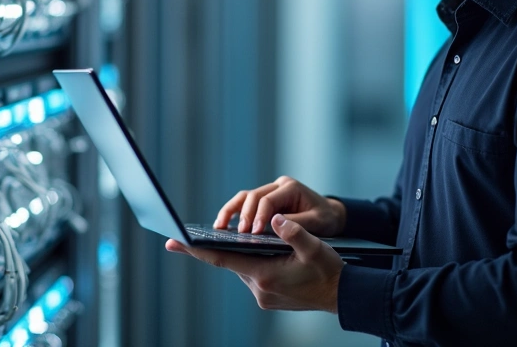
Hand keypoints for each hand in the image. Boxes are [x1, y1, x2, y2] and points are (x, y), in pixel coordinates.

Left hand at [166, 214, 344, 312]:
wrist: (344, 296)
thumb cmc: (329, 271)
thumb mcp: (315, 247)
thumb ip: (294, 232)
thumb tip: (275, 219)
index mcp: (265, 274)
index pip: (222, 259)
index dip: (196, 250)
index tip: (173, 242)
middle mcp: (258, 287)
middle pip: (230, 262)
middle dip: (216, 248)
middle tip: (192, 235)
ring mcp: (262, 295)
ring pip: (241, 267)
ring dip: (238, 254)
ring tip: (234, 238)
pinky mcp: (268, 297)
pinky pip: (251, 274)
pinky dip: (249, 262)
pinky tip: (255, 252)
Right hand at [214, 176, 346, 236]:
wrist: (330, 215)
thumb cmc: (325, 219)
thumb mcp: (317, 223)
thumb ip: (297, 224)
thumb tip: (275, 226)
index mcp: (291, 188)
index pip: (269, 199)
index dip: (259, 216)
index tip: (254, 233)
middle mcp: (278, 185)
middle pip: (253, 196)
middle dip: (244, 215)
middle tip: (238, 234)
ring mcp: (270, 190)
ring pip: (244, 197)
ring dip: (230, 211)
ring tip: (219, 228)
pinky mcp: (264, 200)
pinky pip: (245, 204)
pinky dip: (234, 213)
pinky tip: (224, 226)